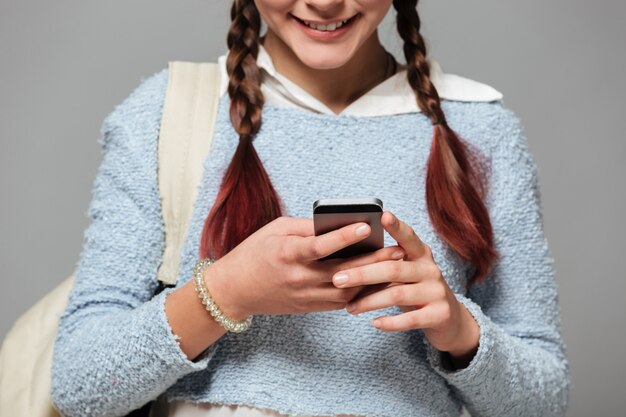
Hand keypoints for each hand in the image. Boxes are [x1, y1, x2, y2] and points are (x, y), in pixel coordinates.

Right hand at [207, 216, 405, 319]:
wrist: (234, 290)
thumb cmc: (254, 252)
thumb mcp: (275, 230)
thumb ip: (305, 227)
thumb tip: (336, 222)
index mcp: (287, 254)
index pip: (320, 246)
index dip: (344, 236)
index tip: (366, 226)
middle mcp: (298, 277)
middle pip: (341, 271)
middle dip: (371, 261)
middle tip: (397, 250)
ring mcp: (304, 296)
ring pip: (345, 292)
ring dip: (371, 280)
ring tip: (392, 266)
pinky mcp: (308, 307)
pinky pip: (339, 302)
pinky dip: (358, 292)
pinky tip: (375, 281)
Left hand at [330, 210, 479, 361]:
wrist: (448, 318)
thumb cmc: (414, 288)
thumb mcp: (405, 271)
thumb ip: (386, 263)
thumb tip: (346, 257)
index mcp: (420, 253)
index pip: (408, 236)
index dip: (396, 226)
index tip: (382, 215)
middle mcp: (430, 269)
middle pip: (393, 268)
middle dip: (362, 274)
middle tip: (337, 278)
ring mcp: (436, 292)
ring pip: (397, 294)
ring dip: (369, 302)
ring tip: (349, 307)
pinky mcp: (439, 314)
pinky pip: (410, 319)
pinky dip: (390, 322)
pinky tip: (374, 323)